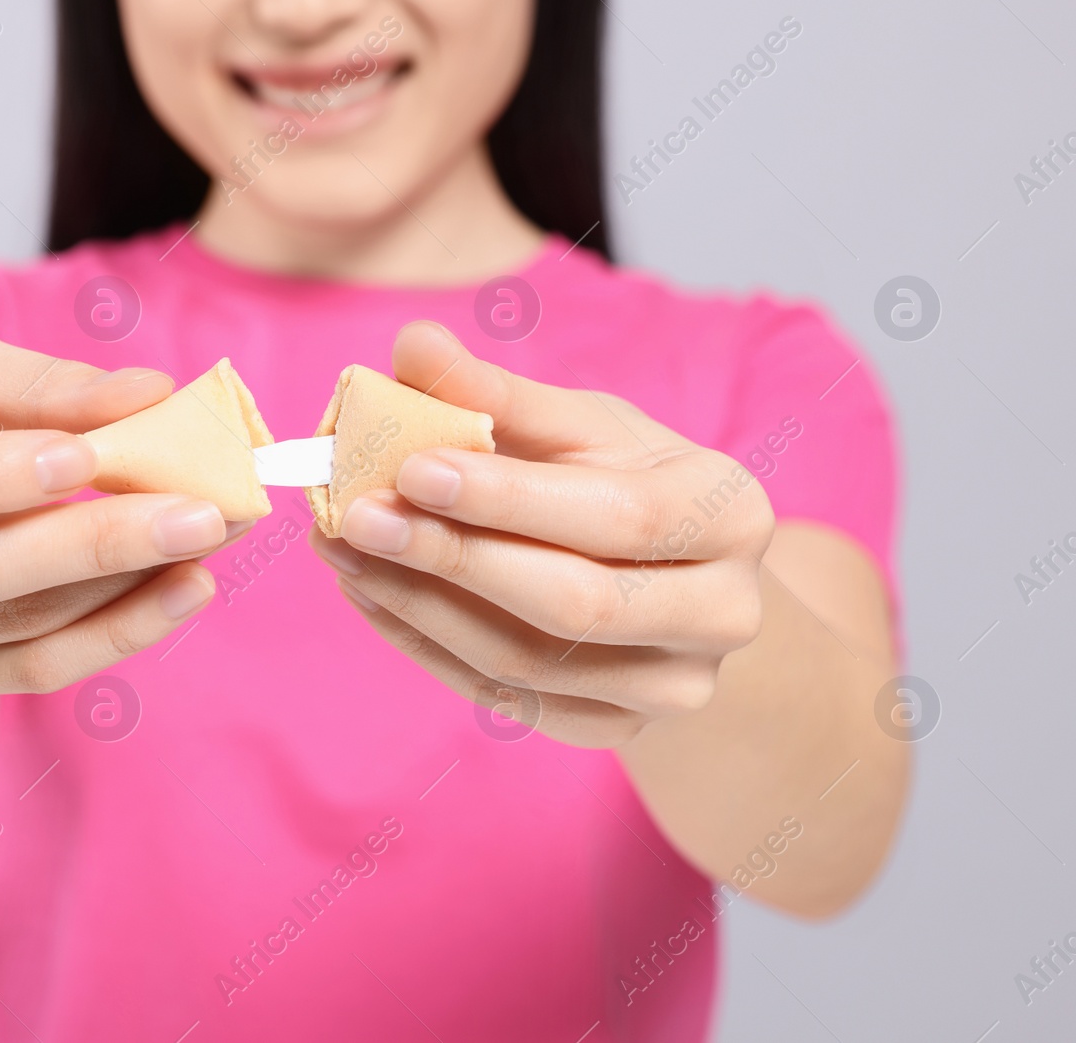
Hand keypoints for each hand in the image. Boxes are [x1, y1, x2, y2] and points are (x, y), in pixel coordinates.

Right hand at [0, 329, 244, 692]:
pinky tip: (186, 591)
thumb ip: (35, 384)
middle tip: (202, 510)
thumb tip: (149, 395)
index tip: (88, 457)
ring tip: (214, 538)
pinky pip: (26, 669)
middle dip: (93, 541)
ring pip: (6, 627)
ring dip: (124, 585)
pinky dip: (115, 631)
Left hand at [310, 321, 775, 746]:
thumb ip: (501, 393)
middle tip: (356, 517)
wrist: (680, 587)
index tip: (411, 468)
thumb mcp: (585, 428)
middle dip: (452, 558)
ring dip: (418, 604)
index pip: (619, 517)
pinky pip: (503, 695)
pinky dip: (424, 643)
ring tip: (343, 551)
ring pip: (527, 661)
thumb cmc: (628, 484)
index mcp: (731, 517)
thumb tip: (411, 345)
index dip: (510, 498)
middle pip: (576, 604)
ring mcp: (671, 687)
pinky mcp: (614, 730)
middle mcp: (720, 614)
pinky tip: (370, 593)